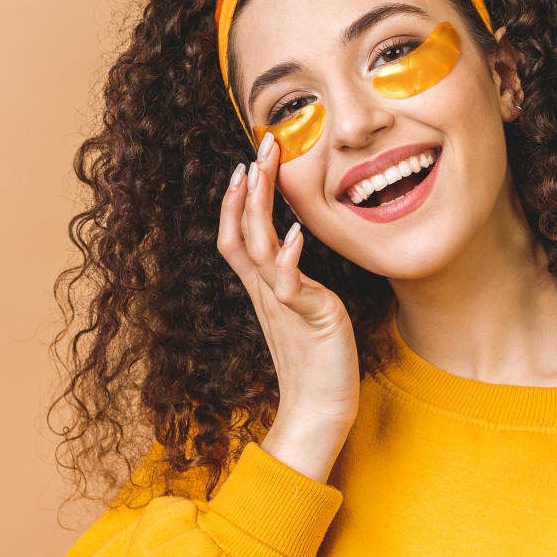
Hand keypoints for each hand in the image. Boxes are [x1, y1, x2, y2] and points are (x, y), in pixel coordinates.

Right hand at [216, 132, 361, 424]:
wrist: (320, 411)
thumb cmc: (317, 362)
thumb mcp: (301, 312)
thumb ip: (293, 283)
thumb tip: (292, 254)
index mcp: (263, 289)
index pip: (237, 236)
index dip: (236, 202)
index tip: (245, 166)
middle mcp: (266, 291)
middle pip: (243, 231)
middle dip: (250, 186)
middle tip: (260, 144)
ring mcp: (283, 303)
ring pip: (258, 248)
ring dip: (259, 207)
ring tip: (262, 171)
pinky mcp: (308, 317)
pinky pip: (290, 285)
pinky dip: (288, 258)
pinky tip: (295, 233)